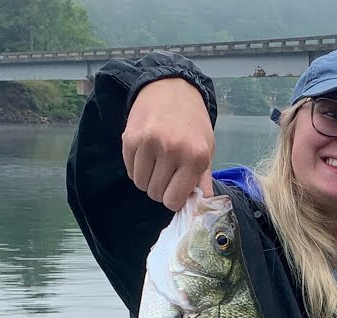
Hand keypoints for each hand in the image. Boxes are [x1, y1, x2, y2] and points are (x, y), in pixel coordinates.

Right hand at [122, 78, 215, 210]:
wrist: (172, 89)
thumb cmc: (192, 124)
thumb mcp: (207, 150)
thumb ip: (202, 181)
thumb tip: (201, 209)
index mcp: (195, 158)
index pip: (174, 200)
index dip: (173, 198)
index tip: (175, 189)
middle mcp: (172, 151)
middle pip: (156, 194)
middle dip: (160, 189)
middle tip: (167, 173)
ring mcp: (149, 144)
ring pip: (140, 183)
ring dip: (147, 179)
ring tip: (157, 162)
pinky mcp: (130, 138)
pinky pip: (129, 170)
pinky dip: (137, 168)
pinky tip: (147, 154)